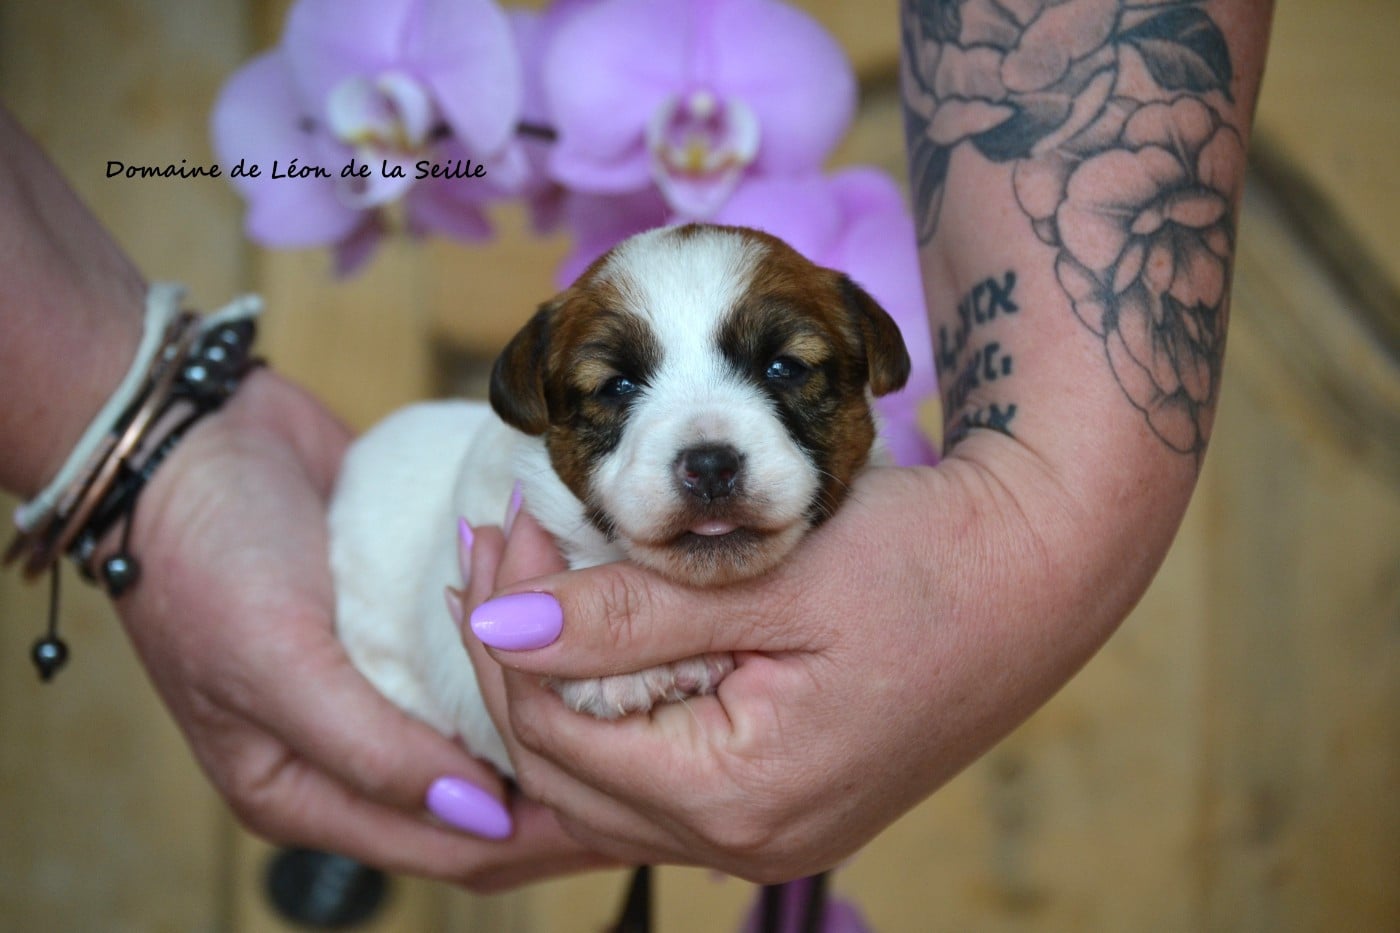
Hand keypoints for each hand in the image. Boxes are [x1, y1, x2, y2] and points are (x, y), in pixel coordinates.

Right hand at [112, 369, 607, 889]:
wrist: (188, 434)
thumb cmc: (206, 555)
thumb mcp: (274, 662)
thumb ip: (368, 752)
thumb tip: (477, 817)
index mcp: (302, 791)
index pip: (448, 848)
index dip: (539, 836)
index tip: (625, 806)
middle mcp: (346, 753)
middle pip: (481, 802)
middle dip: (561, 783)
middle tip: (650, 748)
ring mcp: (378, 690)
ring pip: (489, 733)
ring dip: (551, 716)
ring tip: (631, 696)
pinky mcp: (402, 629)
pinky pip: (479, 666)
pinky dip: (527, 662)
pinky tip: (584, 645)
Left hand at [462, 440, 1134, 882]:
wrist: (1044, 571)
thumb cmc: (928, 562)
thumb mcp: (772, 576)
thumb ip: (630, 613)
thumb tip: (501, 626)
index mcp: (741, 797)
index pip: (556, 733)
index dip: (507, 630)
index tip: (502, 525)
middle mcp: (747, 840)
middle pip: (566, 770)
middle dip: (515, 654)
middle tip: (498, 543)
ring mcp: (766, 829)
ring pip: (602, 780)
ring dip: (553, 680)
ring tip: (525, 578)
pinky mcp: (781, 797)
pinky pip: (656, 773)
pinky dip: (609, 703)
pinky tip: (592, 634)